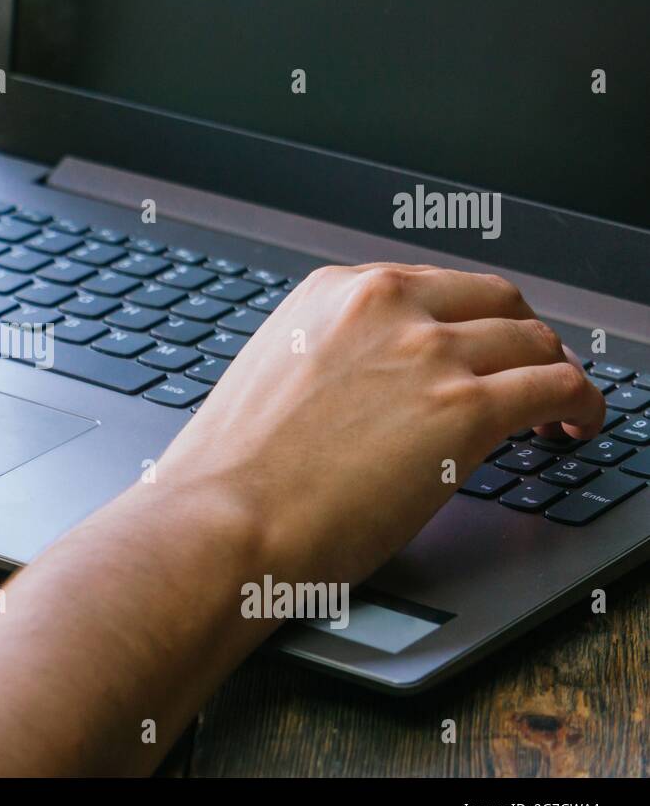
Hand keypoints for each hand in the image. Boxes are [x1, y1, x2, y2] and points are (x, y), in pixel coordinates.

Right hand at [150, 263, 604, 587]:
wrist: (223, 518)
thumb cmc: (229, 473)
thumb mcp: (272, 378)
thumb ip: (329, 360)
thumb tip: (372, 390)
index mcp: (334, 292)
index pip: (433, 287)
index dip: (468, 321)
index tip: (477, 349)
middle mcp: (386, 304)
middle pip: (495, 302)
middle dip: (520, 338)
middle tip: (528, 374)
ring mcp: (429, 351)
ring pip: (535, 341)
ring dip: (555, 373)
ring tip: (561, 411)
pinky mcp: (466, 408)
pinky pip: (559, 387)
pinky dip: (582, 404)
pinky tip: (577, 427)